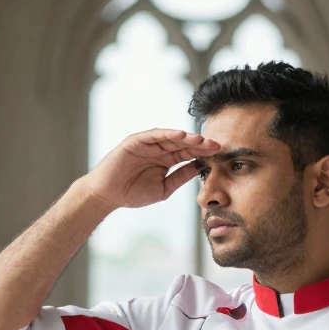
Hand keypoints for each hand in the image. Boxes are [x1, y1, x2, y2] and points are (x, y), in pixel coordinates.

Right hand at [78, 129, 219, 210]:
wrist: (108, 195)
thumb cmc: (132, 193)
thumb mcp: (164, 188)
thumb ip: (180, 177)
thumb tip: (200, 168)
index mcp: (166, 160)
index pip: (188, 154)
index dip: (203, 153)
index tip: (220, 155)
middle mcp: (159, 149)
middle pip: (183, 144)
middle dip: (200, 144)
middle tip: (217, 145)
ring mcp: (148, 144)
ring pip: (171, 137)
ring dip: (187, 137)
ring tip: (202, 139)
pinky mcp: (136, 141)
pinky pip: (154, 135)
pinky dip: (167, 133)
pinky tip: (180, 135)